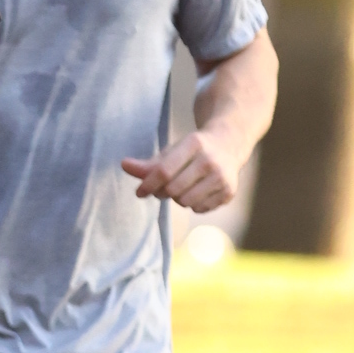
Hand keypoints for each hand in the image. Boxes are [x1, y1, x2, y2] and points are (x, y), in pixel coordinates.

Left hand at [123, 128, 241, 213]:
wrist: (228, 145)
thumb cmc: (192, 150)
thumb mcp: (171, 152)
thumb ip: (148, 163)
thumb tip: (124, 165)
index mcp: (194, 143)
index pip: (164, 171)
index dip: (148, 185)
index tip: (139, 192)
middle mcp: (210, 159)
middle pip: (173, 190)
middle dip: (163, 192)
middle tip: (164, 188)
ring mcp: (222, 176)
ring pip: (186, 202)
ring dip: (178, 199)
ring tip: (183, 187)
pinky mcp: (229, 192)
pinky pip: (199, 209)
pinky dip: (193, 205)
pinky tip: (197, 191)